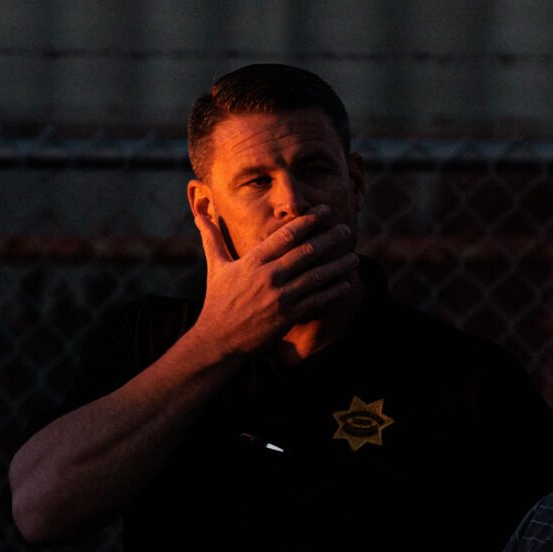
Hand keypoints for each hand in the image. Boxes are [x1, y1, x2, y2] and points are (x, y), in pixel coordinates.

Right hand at [190, 205, 359, 355]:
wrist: (218, 340)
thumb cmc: (218, 302)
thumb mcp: (215, 267)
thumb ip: (211, 238)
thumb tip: (199, 214)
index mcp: (253, 261)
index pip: (285, 235)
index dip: (308, 221)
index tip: (324, 211)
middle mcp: (268, 276)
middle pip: (306, 252)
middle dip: (329, 238)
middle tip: (345, 229)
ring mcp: (279, 297)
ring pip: (316, 276)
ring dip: (337, 265)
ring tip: (353, 256)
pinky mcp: (287, 317)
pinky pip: (316, 301)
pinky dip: (332, 291)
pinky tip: (346, 283)